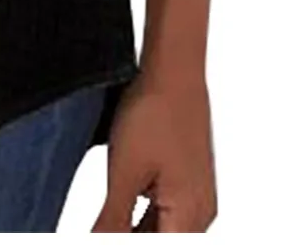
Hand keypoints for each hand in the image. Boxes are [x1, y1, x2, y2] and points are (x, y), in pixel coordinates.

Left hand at [93, 69, 217, 231]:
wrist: (173, 70)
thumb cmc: (154, 113)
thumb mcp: (123, 174)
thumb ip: (112, 223)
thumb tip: (97, 243)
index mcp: (190, 218)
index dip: (124, 243)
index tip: (104, 231)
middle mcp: (201, 212)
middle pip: (163, 240)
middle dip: (129, 237)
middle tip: (102, 225)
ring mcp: (197, 196)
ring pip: (163, 231)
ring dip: (134, 232)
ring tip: (106, 222)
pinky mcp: (188, 180)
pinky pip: (166, 213)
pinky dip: (142, 218)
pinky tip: (118, 210)